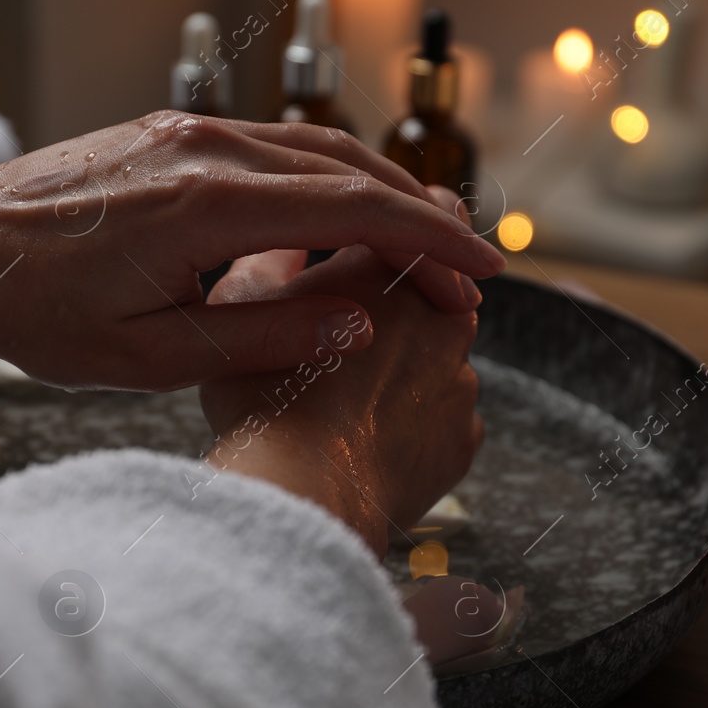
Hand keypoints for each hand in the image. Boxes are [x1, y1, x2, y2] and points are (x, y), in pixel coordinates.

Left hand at [0, 112, 502, 389]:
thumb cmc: (39, 312)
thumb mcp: (153, 353)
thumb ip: (265, 334)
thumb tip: (357, 322)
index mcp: (210, 207)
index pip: (358, 213)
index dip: (433, 244)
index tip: (483, 274)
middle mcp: (208, 151)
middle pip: (353, 172)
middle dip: (423, 222)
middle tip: (466, 276)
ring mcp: (189, 131)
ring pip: (319, 151)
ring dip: (383, 194)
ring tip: (425, 246)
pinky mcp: (172, 132)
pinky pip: (276, 146)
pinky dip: (330, 179)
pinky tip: (348, 215)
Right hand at [197, 245, 482, 555]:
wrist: (302, 488)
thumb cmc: (266, 393)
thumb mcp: (242, 307)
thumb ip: (270, 262)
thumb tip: (282, 243)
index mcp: (393, 267)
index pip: (424, 219)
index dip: (403, 232)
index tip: (383, 249)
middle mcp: (445, 314)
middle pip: (432, 297)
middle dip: (400, 313)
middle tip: (343, 343)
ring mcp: (462, 380)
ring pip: (438, 364)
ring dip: (408, 374)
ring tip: (348, 406)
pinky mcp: (465, 439)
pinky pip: (443, 423)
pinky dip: (415, 428)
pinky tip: (369, 442)